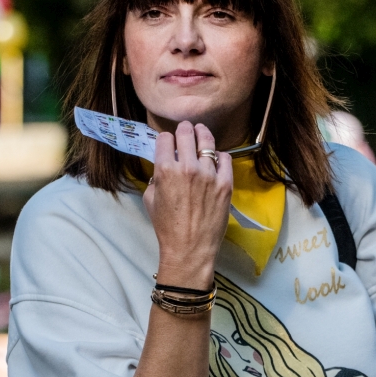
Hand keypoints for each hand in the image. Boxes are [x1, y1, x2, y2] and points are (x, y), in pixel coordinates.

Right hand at [143, 121, 232, 289]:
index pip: (164, 139)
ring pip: (207, 142)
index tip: (167, 141)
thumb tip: (164, 166)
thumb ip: (156, 178)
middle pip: (186, 133)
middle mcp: (187, 167)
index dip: (165, 139)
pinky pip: (225, 159)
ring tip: (201, 131)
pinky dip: (220, 156)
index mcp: (165, 170)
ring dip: (202, 134)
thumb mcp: (150, 199)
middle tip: (185, 128)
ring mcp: (209, 174)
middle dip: (184, 129)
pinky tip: (216, 158)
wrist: (189, 248)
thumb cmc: (166, 226)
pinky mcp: (225, 183)